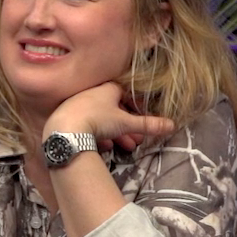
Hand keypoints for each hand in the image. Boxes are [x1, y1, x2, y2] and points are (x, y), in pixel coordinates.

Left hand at [47, 82, 173, 151]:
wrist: (64, 129)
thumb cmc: (98, 120)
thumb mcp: (126, 123)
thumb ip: (148, 125)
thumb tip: (173, 125)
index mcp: (107, 88)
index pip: (126, 93)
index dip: (136, 105)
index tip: (142, 118)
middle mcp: (92, 93)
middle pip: (114, 109)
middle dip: (127, 126)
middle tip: (137, 140)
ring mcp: (78, 104)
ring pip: (102, 119)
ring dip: (115, 133)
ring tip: (124, 147)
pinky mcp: (67, 117)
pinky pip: (87, 124)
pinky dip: (98, 135)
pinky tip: (105, 147)